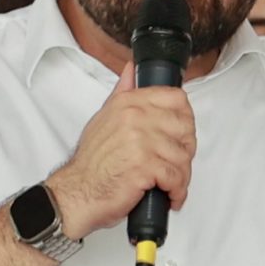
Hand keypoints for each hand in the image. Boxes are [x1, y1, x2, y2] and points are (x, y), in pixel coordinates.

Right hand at [44, 63, 195, 236]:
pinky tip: (170, 195)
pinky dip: (177, 190)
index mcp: (129, 103)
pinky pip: (176, 176)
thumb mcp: (104, 118)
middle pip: (185, 127)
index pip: (176, 98)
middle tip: (177, 163)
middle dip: (186, 150)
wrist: (78, 191)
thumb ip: (123, 94)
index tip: (181, 134)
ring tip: (173, 184)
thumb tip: (132, 71)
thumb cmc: (92, 163)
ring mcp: (141, 141)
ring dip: (182, 175)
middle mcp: (135, 117)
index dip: (185, 118)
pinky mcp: (145, 166)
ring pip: (182, 155)